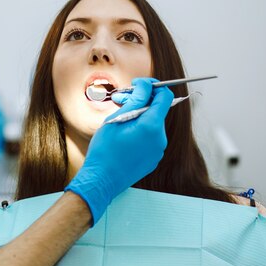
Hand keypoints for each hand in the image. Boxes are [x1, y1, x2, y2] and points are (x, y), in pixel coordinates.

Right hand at [65, 78, 173, 225]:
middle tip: (120, 100)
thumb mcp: (116, 119)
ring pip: (152, 124)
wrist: (101, 180)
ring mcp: (158, 150)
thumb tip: (147, 85)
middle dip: (140, 101)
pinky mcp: (153, 159)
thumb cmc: (105, 150)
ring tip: (119, 119)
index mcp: (152, 126)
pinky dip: (139, 130)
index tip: (136, 85)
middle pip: (156, 110)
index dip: (151, 86)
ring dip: (138, 116)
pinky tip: (123, 135)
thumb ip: (135, 100)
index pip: (164, 96)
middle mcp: (160, 138)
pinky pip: (150, 138)